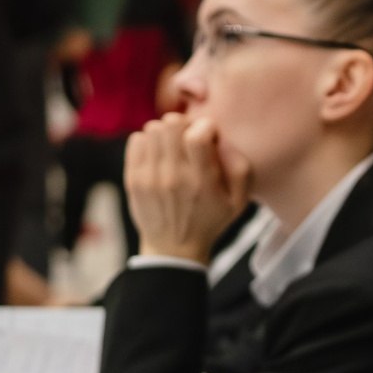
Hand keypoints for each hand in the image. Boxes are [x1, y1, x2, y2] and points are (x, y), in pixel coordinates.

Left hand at [126, 111, 249, 262]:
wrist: (174, 249)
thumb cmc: (210, 219)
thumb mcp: (239, 201)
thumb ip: (240, 167)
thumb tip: (220, 139)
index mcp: (203, 182)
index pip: (197, 135)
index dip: (206, 126)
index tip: (209, 136)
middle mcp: (174, 177)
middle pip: (172, 124)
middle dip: (185, 125)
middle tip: (190, 138)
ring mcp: (150, 177)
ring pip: (154, 129)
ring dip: (166, 133)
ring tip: (174, 147)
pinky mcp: (133, 178)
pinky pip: (137, 139)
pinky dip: (149, 141)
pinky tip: (159, 155)